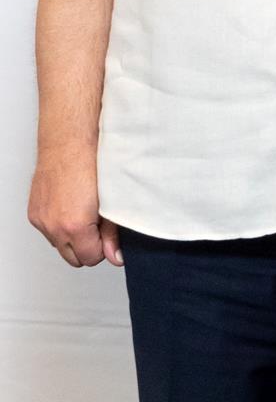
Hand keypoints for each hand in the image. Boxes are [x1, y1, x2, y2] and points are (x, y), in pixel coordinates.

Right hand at [28, 151, 122, 267]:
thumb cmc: (91, 166)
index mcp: (74, 226)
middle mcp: (54, 226)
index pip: (91, 258)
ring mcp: (41, 220)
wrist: (69, 143)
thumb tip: (115, 257)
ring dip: (72, 238)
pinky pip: (48, 232)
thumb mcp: (110, 203)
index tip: (106, 233)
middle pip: (74, 259)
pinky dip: (59, 226)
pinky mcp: (34, 213)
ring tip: (83, 214)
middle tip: (97, 226)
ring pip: (60, 246)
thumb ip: (111, 235)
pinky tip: (70, 208)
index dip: (102, 248)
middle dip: (87, 248)